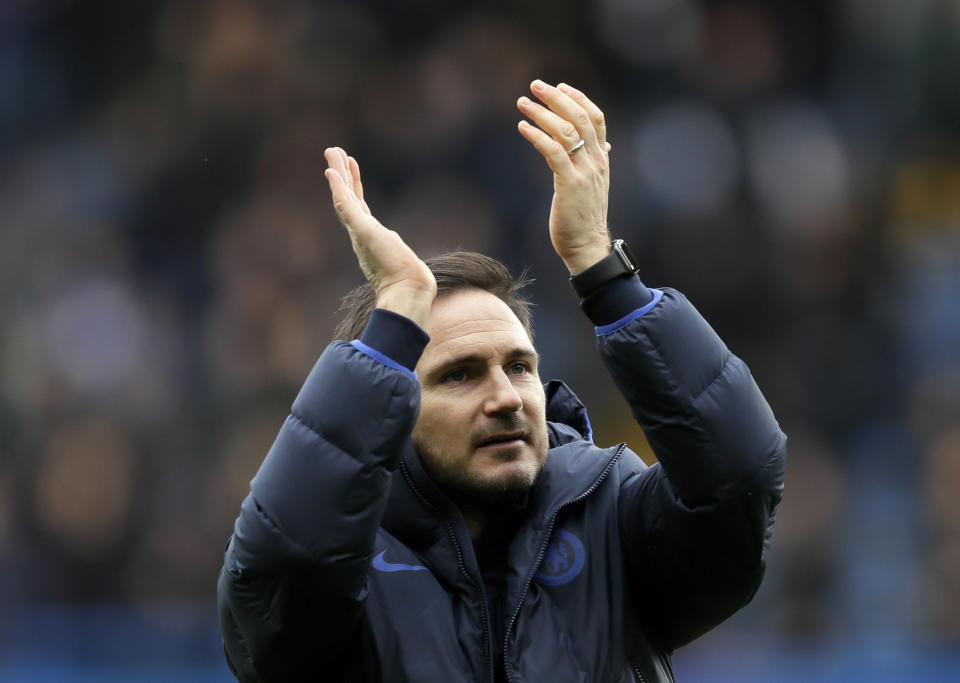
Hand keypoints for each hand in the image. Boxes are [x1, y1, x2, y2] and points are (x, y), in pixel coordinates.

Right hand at [324, 147, 435, 327]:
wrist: (407, 292)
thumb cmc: (408, 282)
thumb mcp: (403, 260)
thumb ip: (398, 253)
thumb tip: (399, 248)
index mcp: (370, 237)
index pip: (359, 205)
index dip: (353, 185)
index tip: (350, 165)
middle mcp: (361, 233)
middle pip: (349, 197)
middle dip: (341, 174)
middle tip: (333, 151)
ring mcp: (359, 232)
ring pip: (344, 197)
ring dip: (338, 174)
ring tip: (332, 151)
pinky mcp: (361, 231)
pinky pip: (345, 205)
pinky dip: (338, 189)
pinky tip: (331, 172)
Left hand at [517, 80, 612, 273]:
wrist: (587, 245)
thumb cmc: (585, 216)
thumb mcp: (594, 183)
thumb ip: (597, 160)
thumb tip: (605, 144)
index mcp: (602, 158)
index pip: (596, 118)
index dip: (578, 98)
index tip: (560, 86)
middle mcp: (596, 161)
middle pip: (580, 117)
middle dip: (557, 97)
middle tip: (535, 85)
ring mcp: (584, 172)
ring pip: (566, 131)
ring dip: (542, 113)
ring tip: (522, 103)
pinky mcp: (570, 184)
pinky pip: (553, 152)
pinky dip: (537, 136)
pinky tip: (523, 128)